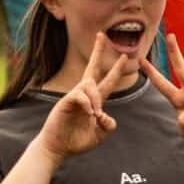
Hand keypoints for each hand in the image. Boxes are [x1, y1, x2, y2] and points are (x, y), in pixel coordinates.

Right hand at [38, 32, 124, 162]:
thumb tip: (106, 116)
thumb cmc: (77, 141)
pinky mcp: (64, 102)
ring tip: (95, 116)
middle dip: (97, 52)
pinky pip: (79, 95)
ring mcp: (74, 97)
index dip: (116, 69)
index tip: (125, 56)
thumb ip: (109, 125)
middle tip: (102, 35)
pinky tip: (89, 114)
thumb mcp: (100, 135)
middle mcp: (85, 95)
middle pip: (92, 68)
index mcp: (95, 101)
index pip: (108, 81)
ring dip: (96, 98)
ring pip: (88, 84)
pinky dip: (87, 103)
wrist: (58, 149)